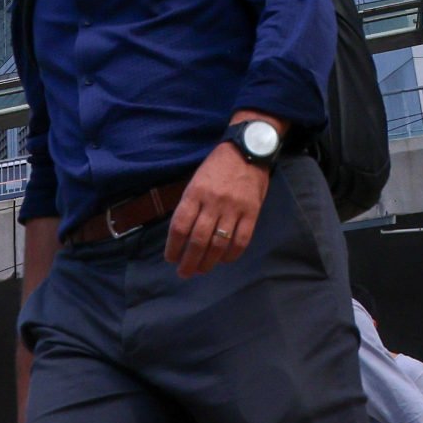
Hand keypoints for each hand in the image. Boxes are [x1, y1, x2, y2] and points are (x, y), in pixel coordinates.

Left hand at [167, 138, 275, 275]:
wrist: (248, 149)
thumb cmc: (217, 166)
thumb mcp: (197, 180)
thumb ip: (191, 205)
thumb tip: (182, 235)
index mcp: (195, 193)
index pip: (180, 226)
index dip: (173, 247)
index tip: (171, 258)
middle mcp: (213, 202)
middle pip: (198, 240)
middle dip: (189, 261)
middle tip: (184, 273)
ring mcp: (234, 208)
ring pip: (218, 243)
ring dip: (208, 262)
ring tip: (201, 270)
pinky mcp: (252, 212)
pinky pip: (241, 240)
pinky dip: (231, 255)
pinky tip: (224, 260)